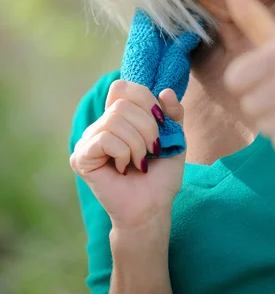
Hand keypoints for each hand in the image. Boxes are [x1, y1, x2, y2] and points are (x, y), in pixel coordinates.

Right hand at [70, 81, 185, 229]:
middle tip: (152, 150)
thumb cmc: (161, 174)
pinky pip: (105, 139)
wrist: (153, 207)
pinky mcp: (81, 157)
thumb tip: (165, 91)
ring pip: (113, 120)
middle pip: (122, 104)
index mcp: (119, 115)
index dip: (146, 100)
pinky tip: (124, 168)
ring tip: (139, 162)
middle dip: (147, 127)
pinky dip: (123, 153)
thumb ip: (173, 112)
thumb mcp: (175, 137)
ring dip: (137, 144)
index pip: (124, 86)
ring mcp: (88, 140)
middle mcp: (101, 124)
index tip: (160, 123)